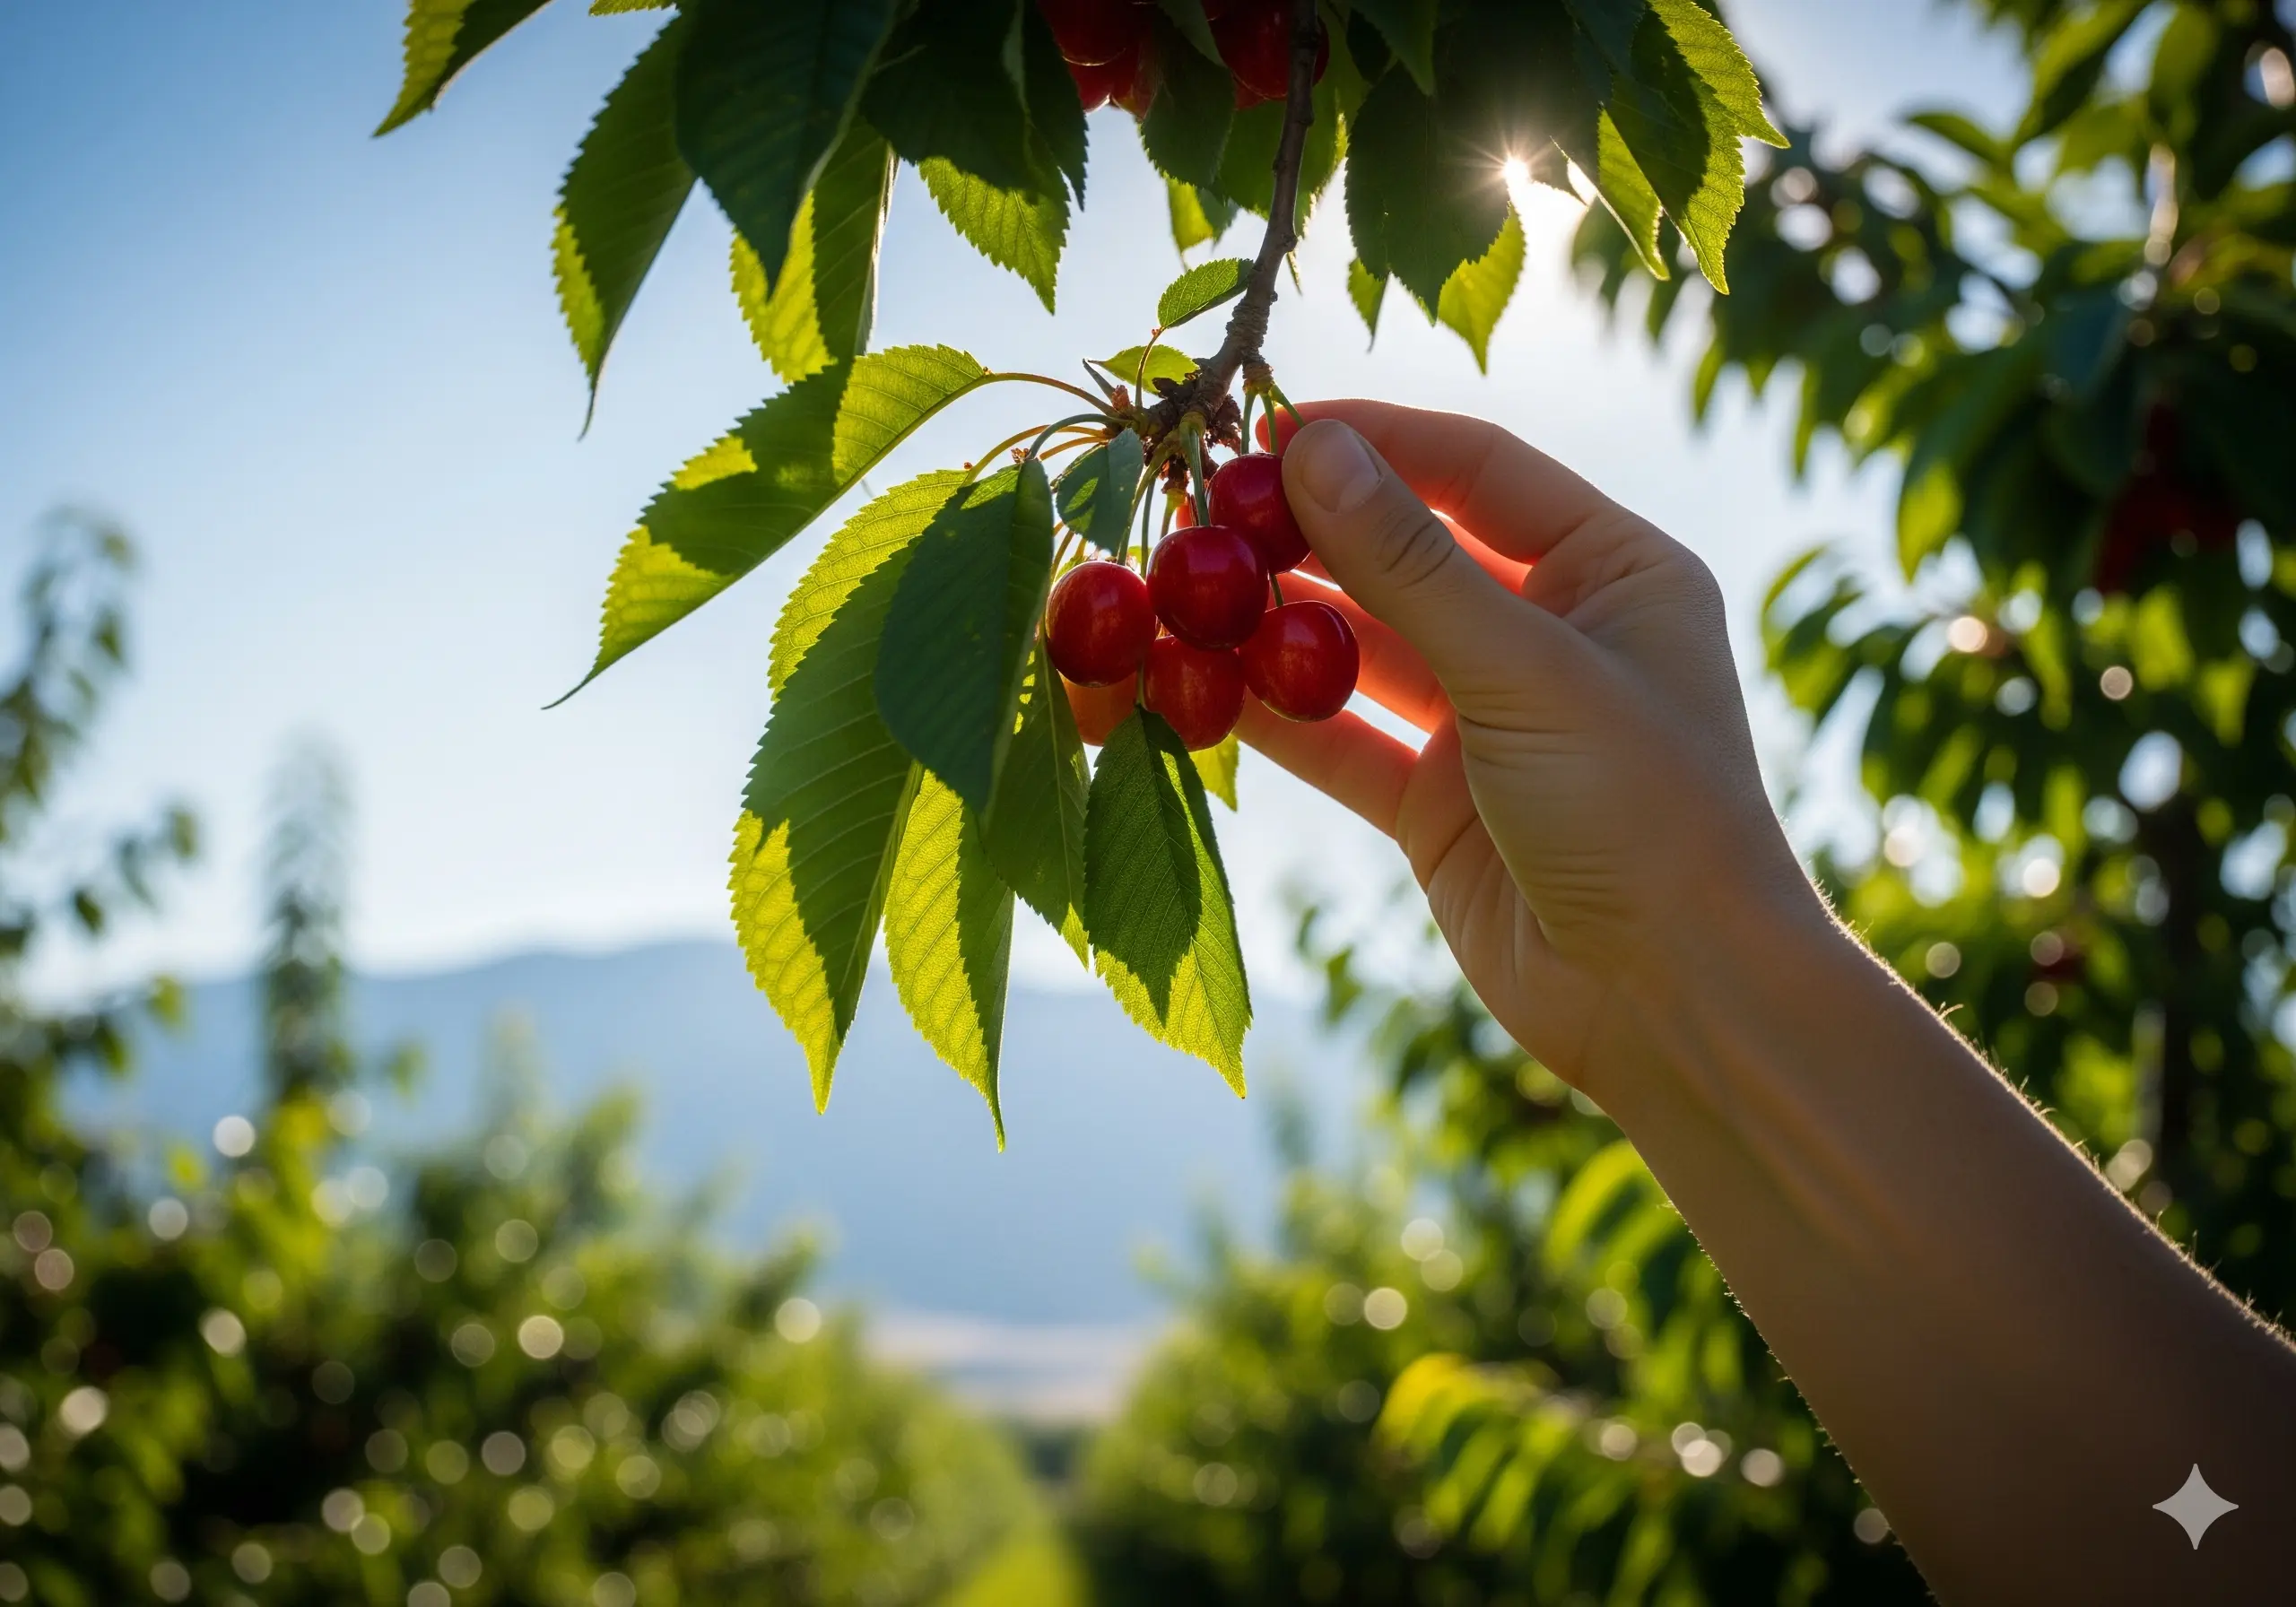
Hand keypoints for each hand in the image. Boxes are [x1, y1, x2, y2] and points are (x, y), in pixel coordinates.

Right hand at [1245, 402, 1818, 1093]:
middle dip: (1305, 534)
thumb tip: (1312, 448)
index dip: (1373, 440)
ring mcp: (1486, 721)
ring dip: (1274, 624)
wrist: (1675, 1003)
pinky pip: (1339, 738)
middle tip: (1200, 507)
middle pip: (1405, 555)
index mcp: (1613, 571)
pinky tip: (1193, 686)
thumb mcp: (1527, 672)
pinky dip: (1271, 715)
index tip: (1267, 424)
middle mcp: (1549, 633)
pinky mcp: (1435, 803)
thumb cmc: (1644, 812)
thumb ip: (1411, 565)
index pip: (1477, 467)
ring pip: (1360, 649)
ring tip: (1176, 590)